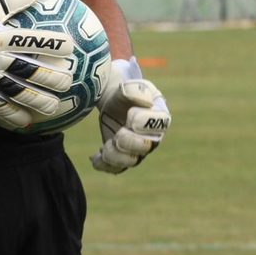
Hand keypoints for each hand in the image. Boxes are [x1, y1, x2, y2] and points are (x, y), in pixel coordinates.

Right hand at [0, 0, 75, 120]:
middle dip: (50, 77)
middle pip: (28, 71)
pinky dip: (11, 116)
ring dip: (37, 100)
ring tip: (54, 106)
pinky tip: (27, 122)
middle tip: (69, 80)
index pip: (29, 41)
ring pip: (16, 93)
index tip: (70, 46)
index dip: (51, 43)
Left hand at [90, 58, 170, 173]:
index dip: (144, 121)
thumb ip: (135, 90)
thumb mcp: (130, 86)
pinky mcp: (122, 157)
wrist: (114, 101)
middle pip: (147, 147)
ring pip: (131, 161)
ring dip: (116, 156)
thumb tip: (145, 101)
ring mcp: (137, 150)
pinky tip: (95, 157)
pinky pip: (115, 168)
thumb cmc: (127, 92)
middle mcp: (151, 136)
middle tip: (118, 134)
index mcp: (159, 116)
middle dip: (130, 142)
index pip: (161, 123)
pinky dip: (104, 165)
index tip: (130, 113)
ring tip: (105, 146)